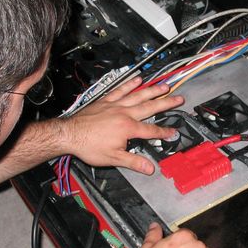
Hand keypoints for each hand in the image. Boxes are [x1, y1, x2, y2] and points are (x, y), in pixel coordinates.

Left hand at [62, 76, 183, 173]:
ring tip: (165, 86)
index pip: (151, 130)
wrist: (69, 134)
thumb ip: (133, 162)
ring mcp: (114, 105)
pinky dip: (129, 84)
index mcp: (127, 128)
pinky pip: (120, 90)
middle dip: (166, 103)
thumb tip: (150, 168)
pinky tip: (138, 79)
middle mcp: (124, 113)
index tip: (174, 132)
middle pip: (149, 107)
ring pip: (137, 95)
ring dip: (152, 90)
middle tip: (179, 98)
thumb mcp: (113, 158)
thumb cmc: (88, 146)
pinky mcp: (105, 101)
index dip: (164, 132)